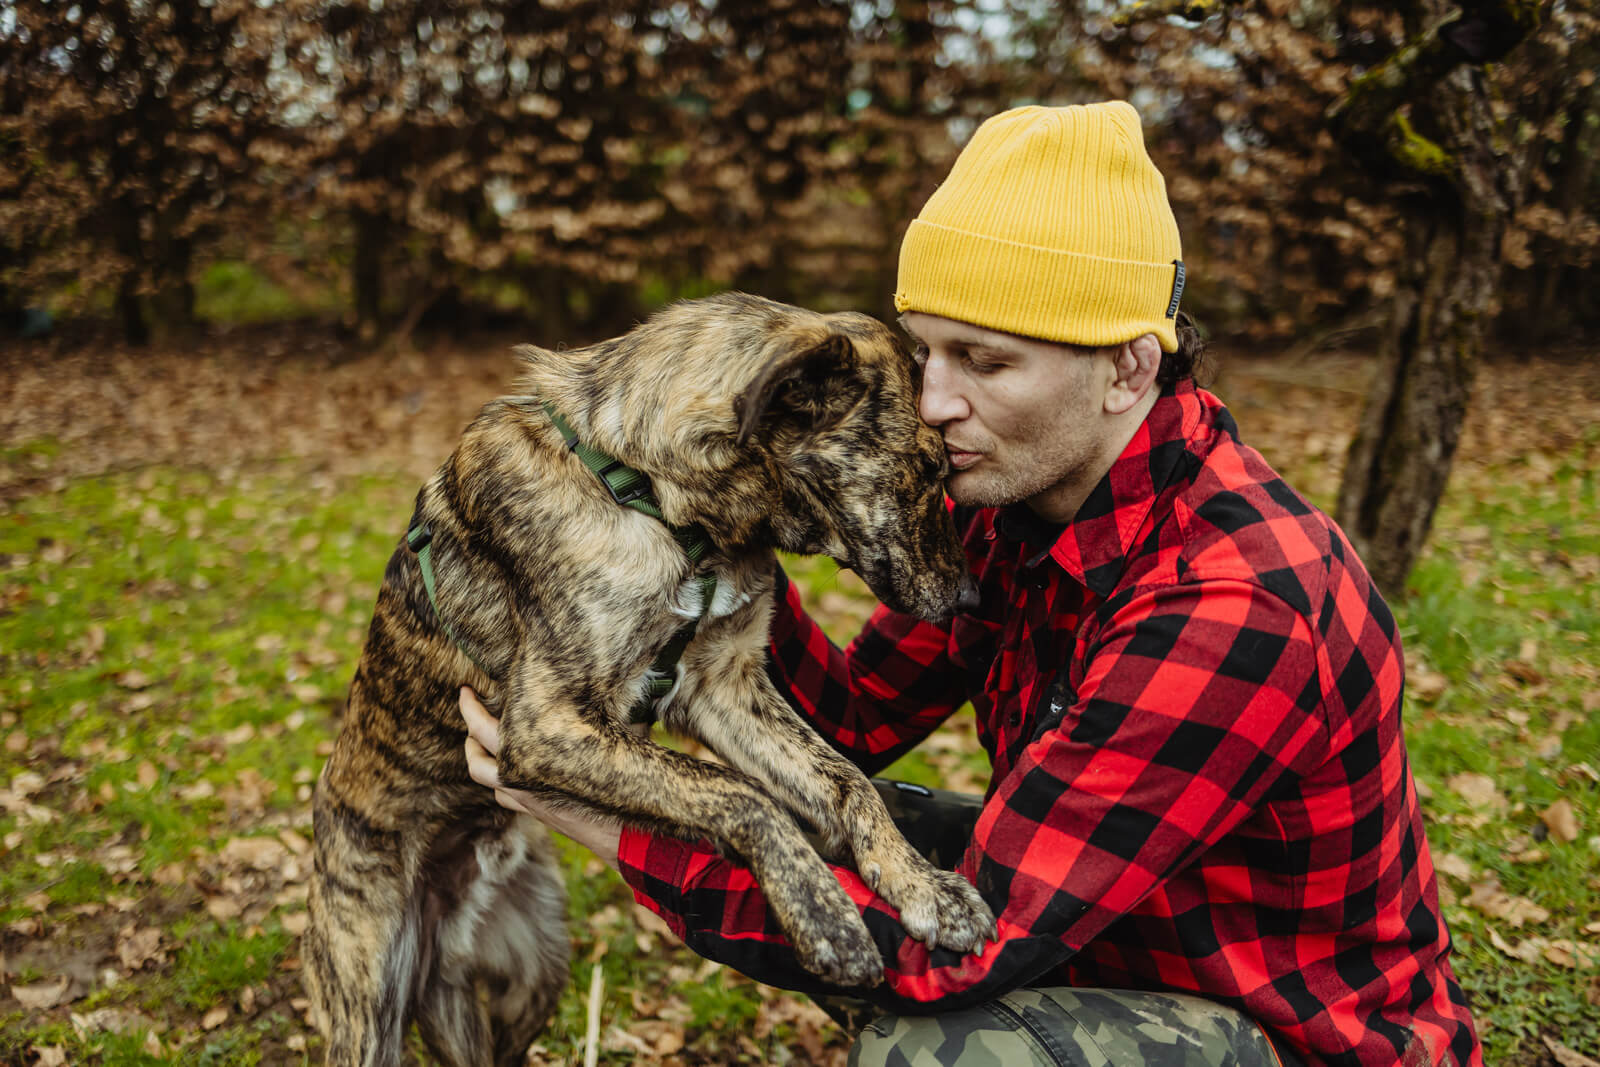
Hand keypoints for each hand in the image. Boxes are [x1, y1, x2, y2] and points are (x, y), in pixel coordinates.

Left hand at [459, 686, 624, 867]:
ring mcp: (523, 796)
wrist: (619, 833)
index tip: (465, 690)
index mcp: (529, 753)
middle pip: (475, 754)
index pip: (483, 729)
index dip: (470, 707)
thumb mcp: (608, 738)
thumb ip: (596, 711)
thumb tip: (592, 688)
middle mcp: (519, 776)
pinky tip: (508, 766)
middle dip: (468, 727)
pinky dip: (498, 777)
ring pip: (483, 776)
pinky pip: (501, 793)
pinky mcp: (532, 810)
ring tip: (479, 738)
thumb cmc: (617, 781)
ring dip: (477, 755)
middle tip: (468, 704)